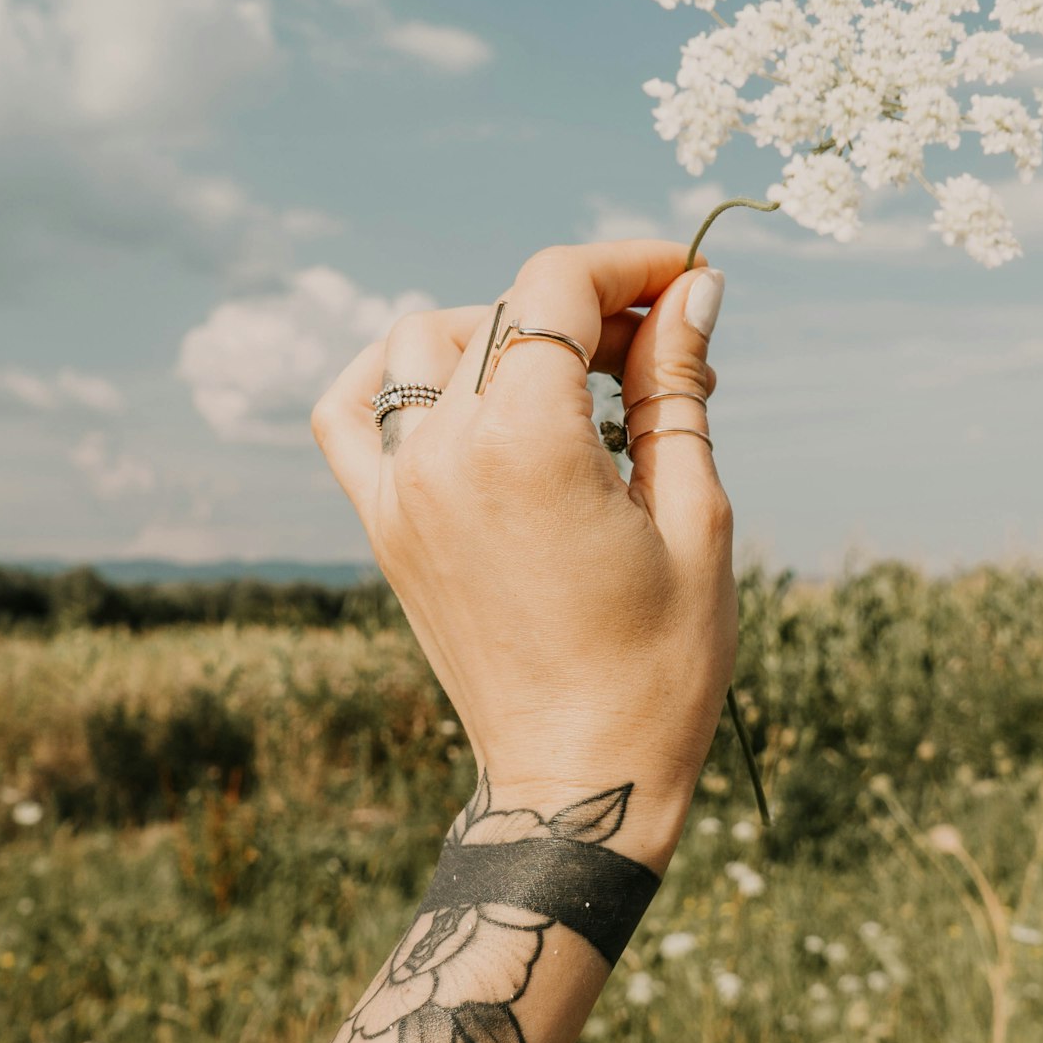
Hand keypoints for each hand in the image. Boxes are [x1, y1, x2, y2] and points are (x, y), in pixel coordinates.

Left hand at [312, 240, 733, 861]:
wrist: (578, 778)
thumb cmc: (659, 666)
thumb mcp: (695, 518)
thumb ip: (677, 390)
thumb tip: (693, 293)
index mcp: (528, 445)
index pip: (558, 289)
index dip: (630, 265)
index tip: (685, 285)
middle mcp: (444, 453)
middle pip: (503, 312)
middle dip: (587, 310)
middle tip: (659, 358)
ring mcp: (400, 490)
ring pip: (422, 345)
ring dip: (499, 335)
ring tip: (569, 382)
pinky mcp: (383, 528)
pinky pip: (346, 416)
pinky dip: (385, 379)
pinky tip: (447, 388)